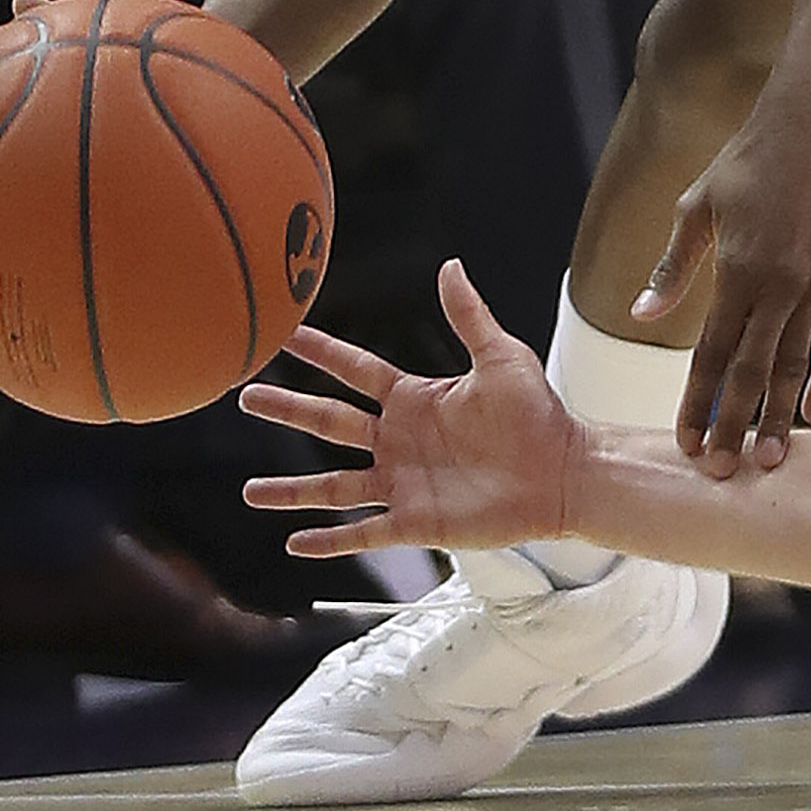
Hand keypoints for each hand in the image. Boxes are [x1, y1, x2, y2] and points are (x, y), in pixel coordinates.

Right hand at [241, 260, 586, 555]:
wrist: (565, 473)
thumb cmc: (540, 416)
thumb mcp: (502, 359)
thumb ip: (470, 316)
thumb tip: (450, 267)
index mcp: (416, 400)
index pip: (355, 371)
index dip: (321, 353)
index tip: (283, 335)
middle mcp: (400, 440)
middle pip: (329, 423)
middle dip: (288, 410)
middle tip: (245, 397)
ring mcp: (404, 483)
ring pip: (333, 487)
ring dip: (292, 490)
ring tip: (250, 491)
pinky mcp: (416, 522)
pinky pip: (363, 533)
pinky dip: (329, 540)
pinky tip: (294, 543)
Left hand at [641, 85, 810, 474]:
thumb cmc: (747, 163)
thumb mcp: (696, 209)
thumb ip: (672, 269)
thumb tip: (640, 316)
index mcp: (738, 271)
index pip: (711, 353)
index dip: (696, 402)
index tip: (685, 442)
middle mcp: (781, 285)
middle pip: (754, 371)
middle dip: (735, 425)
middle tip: (723, 472)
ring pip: (797, 363)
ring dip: (780, 413)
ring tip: (770, 457)